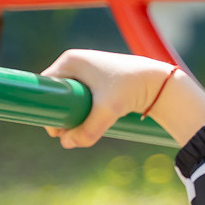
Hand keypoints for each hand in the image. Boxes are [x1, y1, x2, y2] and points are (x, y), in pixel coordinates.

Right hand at [40, 49, 204, 148]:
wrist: (158, 82)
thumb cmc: (131, 89)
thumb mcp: (108, 111)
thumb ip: (88, 130)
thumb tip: (67, 144)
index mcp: (70, 60)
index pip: (46, 86)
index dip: (46, 108)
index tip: (54, 128)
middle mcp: (76, 62)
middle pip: (56, 92)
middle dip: (59, 113)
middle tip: (66, 133)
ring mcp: (87, 70)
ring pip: (69, 97)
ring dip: (70, 114)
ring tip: (77, 130)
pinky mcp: (98, 80)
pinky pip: (80, 96)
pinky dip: (81, 110)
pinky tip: (85, 122)